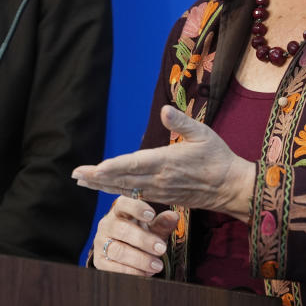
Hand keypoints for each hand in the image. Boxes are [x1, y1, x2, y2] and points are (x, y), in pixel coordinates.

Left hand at [72, 105, 254, 220]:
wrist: (230, 188)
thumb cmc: (218, 157)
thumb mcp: (203, 134)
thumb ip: (182, 122)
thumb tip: (164, 109)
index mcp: (167, 162)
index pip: (134, 164)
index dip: (113, 167)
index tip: (94, 169)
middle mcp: (160, 179)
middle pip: (123, 179)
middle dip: (98, 177)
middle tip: (75, 175)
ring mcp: (160, 190)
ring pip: (126, 188)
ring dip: (103, 185)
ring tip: (82, 181)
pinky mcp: (162, 196)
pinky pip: (134, 194)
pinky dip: (117, 191)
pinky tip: (105, 188)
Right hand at [92, 195, 177, 274]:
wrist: (125, 253)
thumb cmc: (140, 234)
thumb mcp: (152, 228)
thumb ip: (162, 223)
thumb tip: (174, 216)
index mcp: (119, 211)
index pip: (123, 204)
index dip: (136, 208)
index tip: (151, 215)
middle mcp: (107, 224)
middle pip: (122, 230)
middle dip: (144, 240)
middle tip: (162, 249)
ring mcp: (101, 243)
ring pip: (118, 250)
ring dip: (140, 259)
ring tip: (157, 265)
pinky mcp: (99, 261)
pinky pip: (113, 268)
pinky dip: (131, 272)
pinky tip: (145, 273)